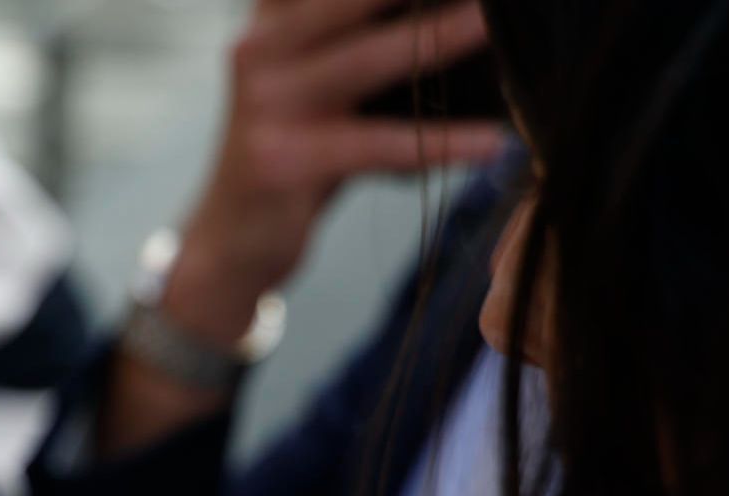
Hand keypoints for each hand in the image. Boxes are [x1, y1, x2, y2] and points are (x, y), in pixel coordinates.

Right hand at [163, 0, 506, 345]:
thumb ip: (359, 40)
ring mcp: (266, 103)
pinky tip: (491, 145)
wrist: (233, 241)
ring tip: (494, 26)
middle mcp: (259, 48)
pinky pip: (379, 145)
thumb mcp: (317, 83)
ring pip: (369, 60)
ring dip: (439, 40)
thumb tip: (463, 16)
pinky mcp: (284, 161)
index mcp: (269, 19)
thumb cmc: (297, 152)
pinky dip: (441, 144)